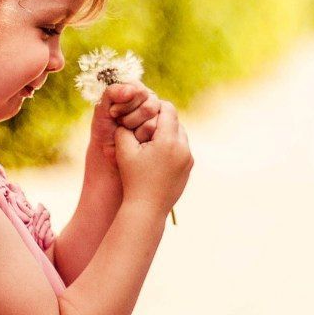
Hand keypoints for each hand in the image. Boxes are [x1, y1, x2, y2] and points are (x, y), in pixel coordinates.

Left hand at [89, 83, 163, 164]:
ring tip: (127, 132)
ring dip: (135, 128)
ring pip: (154, 120)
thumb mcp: (102, 109)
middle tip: (120, 124)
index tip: (113, 113)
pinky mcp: (163, 129)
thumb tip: (131, 90)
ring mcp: (158, 115)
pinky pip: (157, 131)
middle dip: (130, 118)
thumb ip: (112, 93)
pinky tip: (136, 140)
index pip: (138, 89)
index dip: (125, 103)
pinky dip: (141, 137)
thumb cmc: (105, 129)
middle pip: (150, 105)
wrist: (111, 153)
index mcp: (135, 89)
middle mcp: (149, 99)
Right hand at [113, 97, 191, 219]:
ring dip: (168, 133)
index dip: (155, 106)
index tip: (144, 109)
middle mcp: (183, 147)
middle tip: (147, 122)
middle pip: (176, 121)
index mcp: (168, 140)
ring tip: (152, 138)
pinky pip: (183, 148)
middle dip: (162, 120)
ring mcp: (188, 158)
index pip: (168, 109)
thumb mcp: (123, 151)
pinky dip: (172, 146)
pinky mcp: (189, 167)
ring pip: (181, 134)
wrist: (147, 208)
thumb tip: (125, 114)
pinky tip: (158, 152)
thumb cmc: (132, 179)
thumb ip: (124, 128)